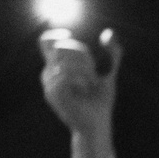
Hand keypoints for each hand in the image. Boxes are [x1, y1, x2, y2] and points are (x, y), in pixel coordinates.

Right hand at [37, 30, 119, 157]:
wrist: (97, 124)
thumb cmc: (101, 101)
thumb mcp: (110, 73)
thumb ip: (113, 53)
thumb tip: (109, 32)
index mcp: (60, 66)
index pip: (46, 42)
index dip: (56, 35)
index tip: (71, 38)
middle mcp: (51, 73)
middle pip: (59, 47)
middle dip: (80, 52)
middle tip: (92, 69)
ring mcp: (50, 84)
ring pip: (62, 60)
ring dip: (83, 68)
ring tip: (90, 84)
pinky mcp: (52, 94)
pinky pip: (63, 75)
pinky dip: (79, 79)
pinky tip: (85, 89)